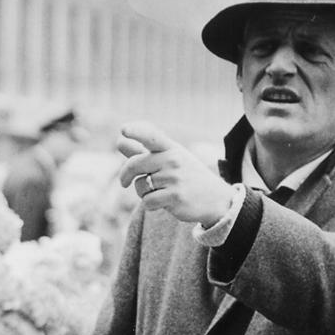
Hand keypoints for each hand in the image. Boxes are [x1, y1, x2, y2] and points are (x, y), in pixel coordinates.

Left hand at [116, 121, 233, 226]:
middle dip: (125, 175)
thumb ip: (143, 152)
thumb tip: (119, 141)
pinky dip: (150, 204)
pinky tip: (164, 202)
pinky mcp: (175, 197)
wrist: (216, 199)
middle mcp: (173, 160)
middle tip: (124, 182)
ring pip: (140, 186)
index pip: (152, 136)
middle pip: (135, 164)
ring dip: (144, 192)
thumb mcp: (170, 160)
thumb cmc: (187, 176)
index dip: (137, 132)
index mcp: (172, 148)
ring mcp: (175, 178)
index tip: (124, 130)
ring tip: (160, 192)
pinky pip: (147, 201)